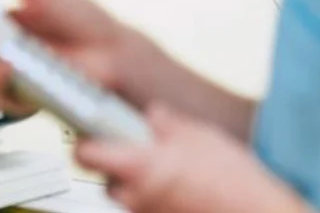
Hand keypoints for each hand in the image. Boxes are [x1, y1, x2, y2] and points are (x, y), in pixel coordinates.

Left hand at [76, 105, 307, 212]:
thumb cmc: (234, 181)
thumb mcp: (199, 136)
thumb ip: (166, 124)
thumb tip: (153, 116)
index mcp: (138, 165)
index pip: (85, 154)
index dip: (87, 142)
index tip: (93, 133)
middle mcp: (134, 195)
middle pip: (105, 178)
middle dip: (117, 165)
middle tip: (140, 153)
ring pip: (126, 197)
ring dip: (138, 185)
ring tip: (168, 174)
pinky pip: (146, 209)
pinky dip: (156, 200)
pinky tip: (179, 191)